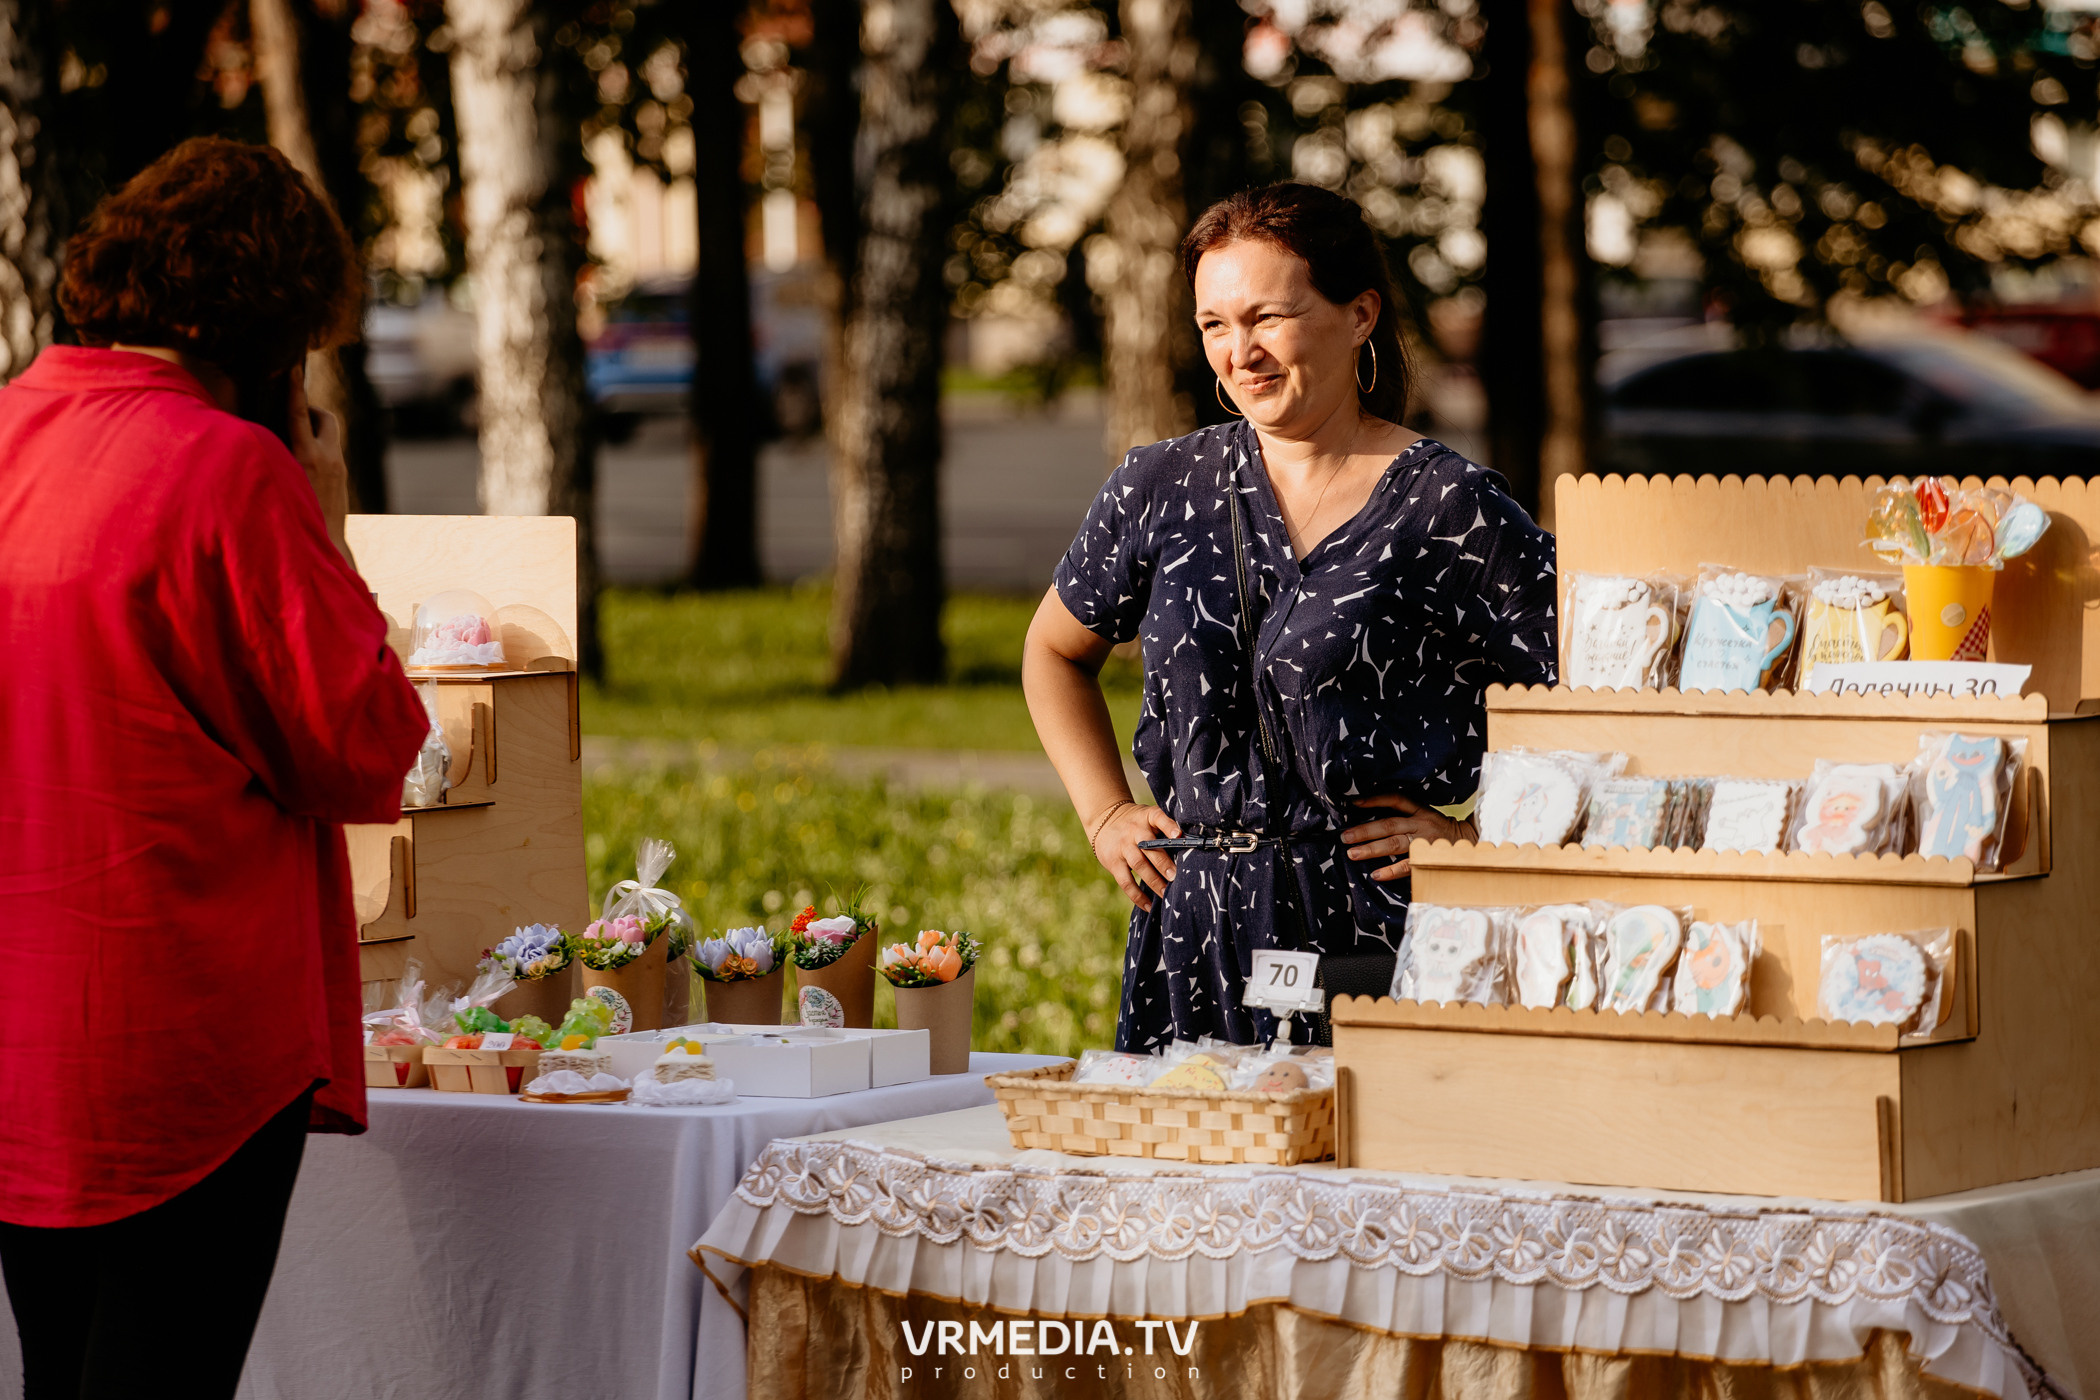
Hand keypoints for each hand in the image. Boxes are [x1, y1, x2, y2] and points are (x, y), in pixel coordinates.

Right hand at [289, 364, 350, 560]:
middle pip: (325, 416)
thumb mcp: (278, 482)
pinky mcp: (343, 476)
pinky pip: (330, 452)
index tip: (292, 368)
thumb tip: (258, 438)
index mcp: (306, 457)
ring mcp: (339, 467)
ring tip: (295, 440)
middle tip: (295, 415)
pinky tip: (303, 461)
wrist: (325, 545)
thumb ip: (272, 457)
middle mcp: (327, 458)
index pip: (298, 414)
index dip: (294, 390)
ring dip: (314, 431)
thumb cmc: (291, 518)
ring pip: (329, 434)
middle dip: (311, 409)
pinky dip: (317, 449)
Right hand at [1091, 802, 1182, 911]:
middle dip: (1163, 863)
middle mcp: (1134, 831)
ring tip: (1166, 894)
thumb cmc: (1137, 822)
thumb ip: (1166, 827)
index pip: (1158, 818)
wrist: (1104, 819)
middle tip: (1176, 877)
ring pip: (1139, 865)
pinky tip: (1149, 906)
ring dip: (1154, 881)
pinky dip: (1137, 896)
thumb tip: (1191, 845)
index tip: (1179, 835)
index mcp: (1147, 817)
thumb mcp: (1149, 816)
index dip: (1169, 826)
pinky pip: (1126, 881)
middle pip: (1148, 847)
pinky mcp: (1113, 862)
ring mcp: (1122, 847)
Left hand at [1340, 794, 1475, 881]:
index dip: (1375, 800)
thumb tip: (1371, 821)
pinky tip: (1375, 875)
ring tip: (1352, 854)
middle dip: (1365, 831)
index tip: (1354, 802)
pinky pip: (1407, 866)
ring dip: (1372, 849)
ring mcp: (1425, 842)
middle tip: (1345, 837)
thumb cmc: (1441, 832)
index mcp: (1420, 811)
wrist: (1471, 845)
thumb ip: (1405, 816)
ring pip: (1395, 844)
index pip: (1396, 800)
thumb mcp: (1426, 817)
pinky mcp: (1428, 859)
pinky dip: (1390, 871)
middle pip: (1389, 824)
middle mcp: (1422, 824)